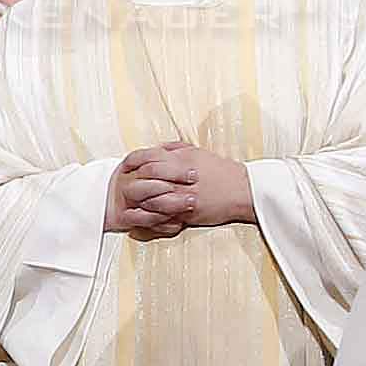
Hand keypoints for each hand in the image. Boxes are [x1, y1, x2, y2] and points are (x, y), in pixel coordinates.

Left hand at [105, 142, 255, 239]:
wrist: (244, 190)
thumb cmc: (221, 171)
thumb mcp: (198, 153)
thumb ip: (175, 149)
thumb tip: (156, 147)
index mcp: (183, 158)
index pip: (150, 156)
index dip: (133, 160)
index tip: (124, 165)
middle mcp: (182, 175)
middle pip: (147, 176)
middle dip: (132, 181)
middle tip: (121, 186)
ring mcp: (185, 194)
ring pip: (153, 197)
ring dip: (138, 201)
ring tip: (128, 204)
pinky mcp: (189, 212)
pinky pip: (165, 216)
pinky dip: (151, 218)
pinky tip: (141, 218)